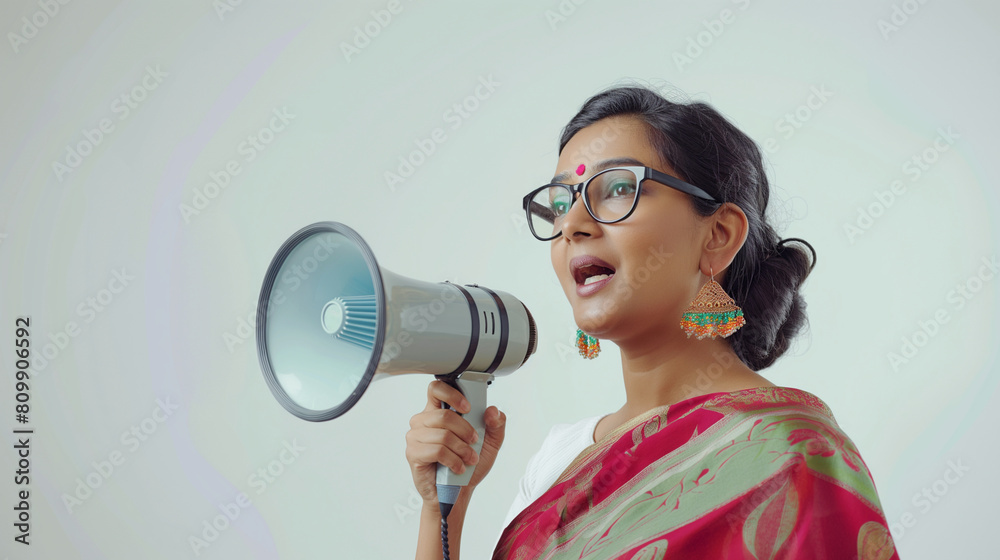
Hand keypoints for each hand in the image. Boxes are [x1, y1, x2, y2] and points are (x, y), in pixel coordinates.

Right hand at [404, 379, 506, 507]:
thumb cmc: (468, 464)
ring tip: (469, 459)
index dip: (452, 394)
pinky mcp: (413, 454)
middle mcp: (423, 421)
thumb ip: (496, 425)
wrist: (458, 492)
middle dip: (465, 430)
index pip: (436, 389)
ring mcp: (416, 437)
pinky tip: (458, 467)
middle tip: (474, 442)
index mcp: (438, 411)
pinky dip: (453, 460)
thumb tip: (493, 411)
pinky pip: (437, 451)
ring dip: (461, 448)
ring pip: (442, 434)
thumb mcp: (490, 443)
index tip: (467, 408)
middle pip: (444, 414)